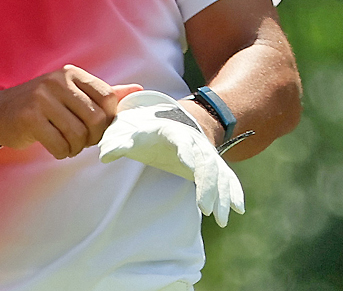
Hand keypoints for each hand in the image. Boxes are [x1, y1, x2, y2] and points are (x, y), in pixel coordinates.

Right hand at [0, 65, 140, 158]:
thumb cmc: (39, 104)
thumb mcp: (70, 93)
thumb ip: (102, 93)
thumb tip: (138, 90)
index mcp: (71, 74)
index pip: (107, 97)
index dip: (108, 119)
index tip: (97, 127)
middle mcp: (57, 81)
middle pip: (96, 119)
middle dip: (93, 138)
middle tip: (82, 141)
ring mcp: (42, 98)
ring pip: (78, 134)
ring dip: (76, 148)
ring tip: (68, 145)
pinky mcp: (30, 117)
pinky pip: (60, 144)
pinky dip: (62, 152)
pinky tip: (55, 147)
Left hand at [99, 90, 244, 225]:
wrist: (172, 123)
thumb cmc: (148, 133)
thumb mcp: (132, 135)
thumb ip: (118, 144)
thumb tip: (104, 155)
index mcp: (175, 133)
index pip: (183, 143)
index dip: (187, 154)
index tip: (190, 167)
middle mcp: (196, 144)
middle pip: (206, 163)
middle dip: (208, 184)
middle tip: (204, 208)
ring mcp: (207, 155)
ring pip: (220, 174)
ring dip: (223, 195)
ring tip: (222, 219)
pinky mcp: (213, 166)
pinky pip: (228, 179)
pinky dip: (234, 192)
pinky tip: (238, 209)